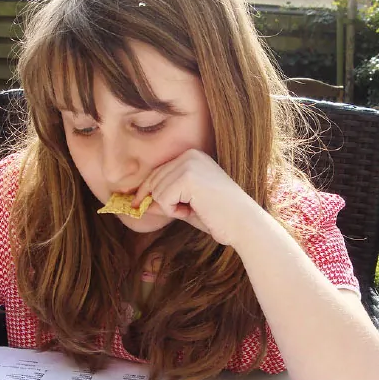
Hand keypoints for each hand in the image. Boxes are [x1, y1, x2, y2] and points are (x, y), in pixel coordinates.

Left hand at [133, 148, 262, 246]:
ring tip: (194, 209)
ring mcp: (189, 164)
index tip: (136, 205)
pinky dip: (173, 211)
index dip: (146, 192)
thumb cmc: (217, 216)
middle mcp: (189, 155)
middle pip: (153, 181)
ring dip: (170, 208)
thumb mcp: (184, 205)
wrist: (243, 224)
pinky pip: (162, 199)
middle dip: (162, 202)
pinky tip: (194, 210)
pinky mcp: (187, 177)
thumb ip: (162, 200)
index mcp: (191, 156)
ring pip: (156, 191)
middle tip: (185, 211)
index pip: (156, 173)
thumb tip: (136, 202)